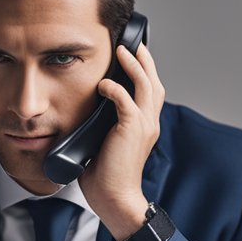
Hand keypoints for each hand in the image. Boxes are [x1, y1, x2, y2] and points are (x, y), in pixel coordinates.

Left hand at [78, 42, 164, 240]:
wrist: (114, 197)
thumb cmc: (106, 175)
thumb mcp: (106, 142)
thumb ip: (104, 124)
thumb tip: (87, 109)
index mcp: (145, 126)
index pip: (150, 91)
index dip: (144, 71)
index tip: (132, 55)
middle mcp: (150, 122)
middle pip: (154, 82)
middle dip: (144, 60)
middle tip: (132, 43)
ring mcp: (144, 125)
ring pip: (145, 84)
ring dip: (133, 65)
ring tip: (121, 50)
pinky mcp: (133, 129)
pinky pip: (125, 99)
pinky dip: (115, 88)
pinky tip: (102, 84)